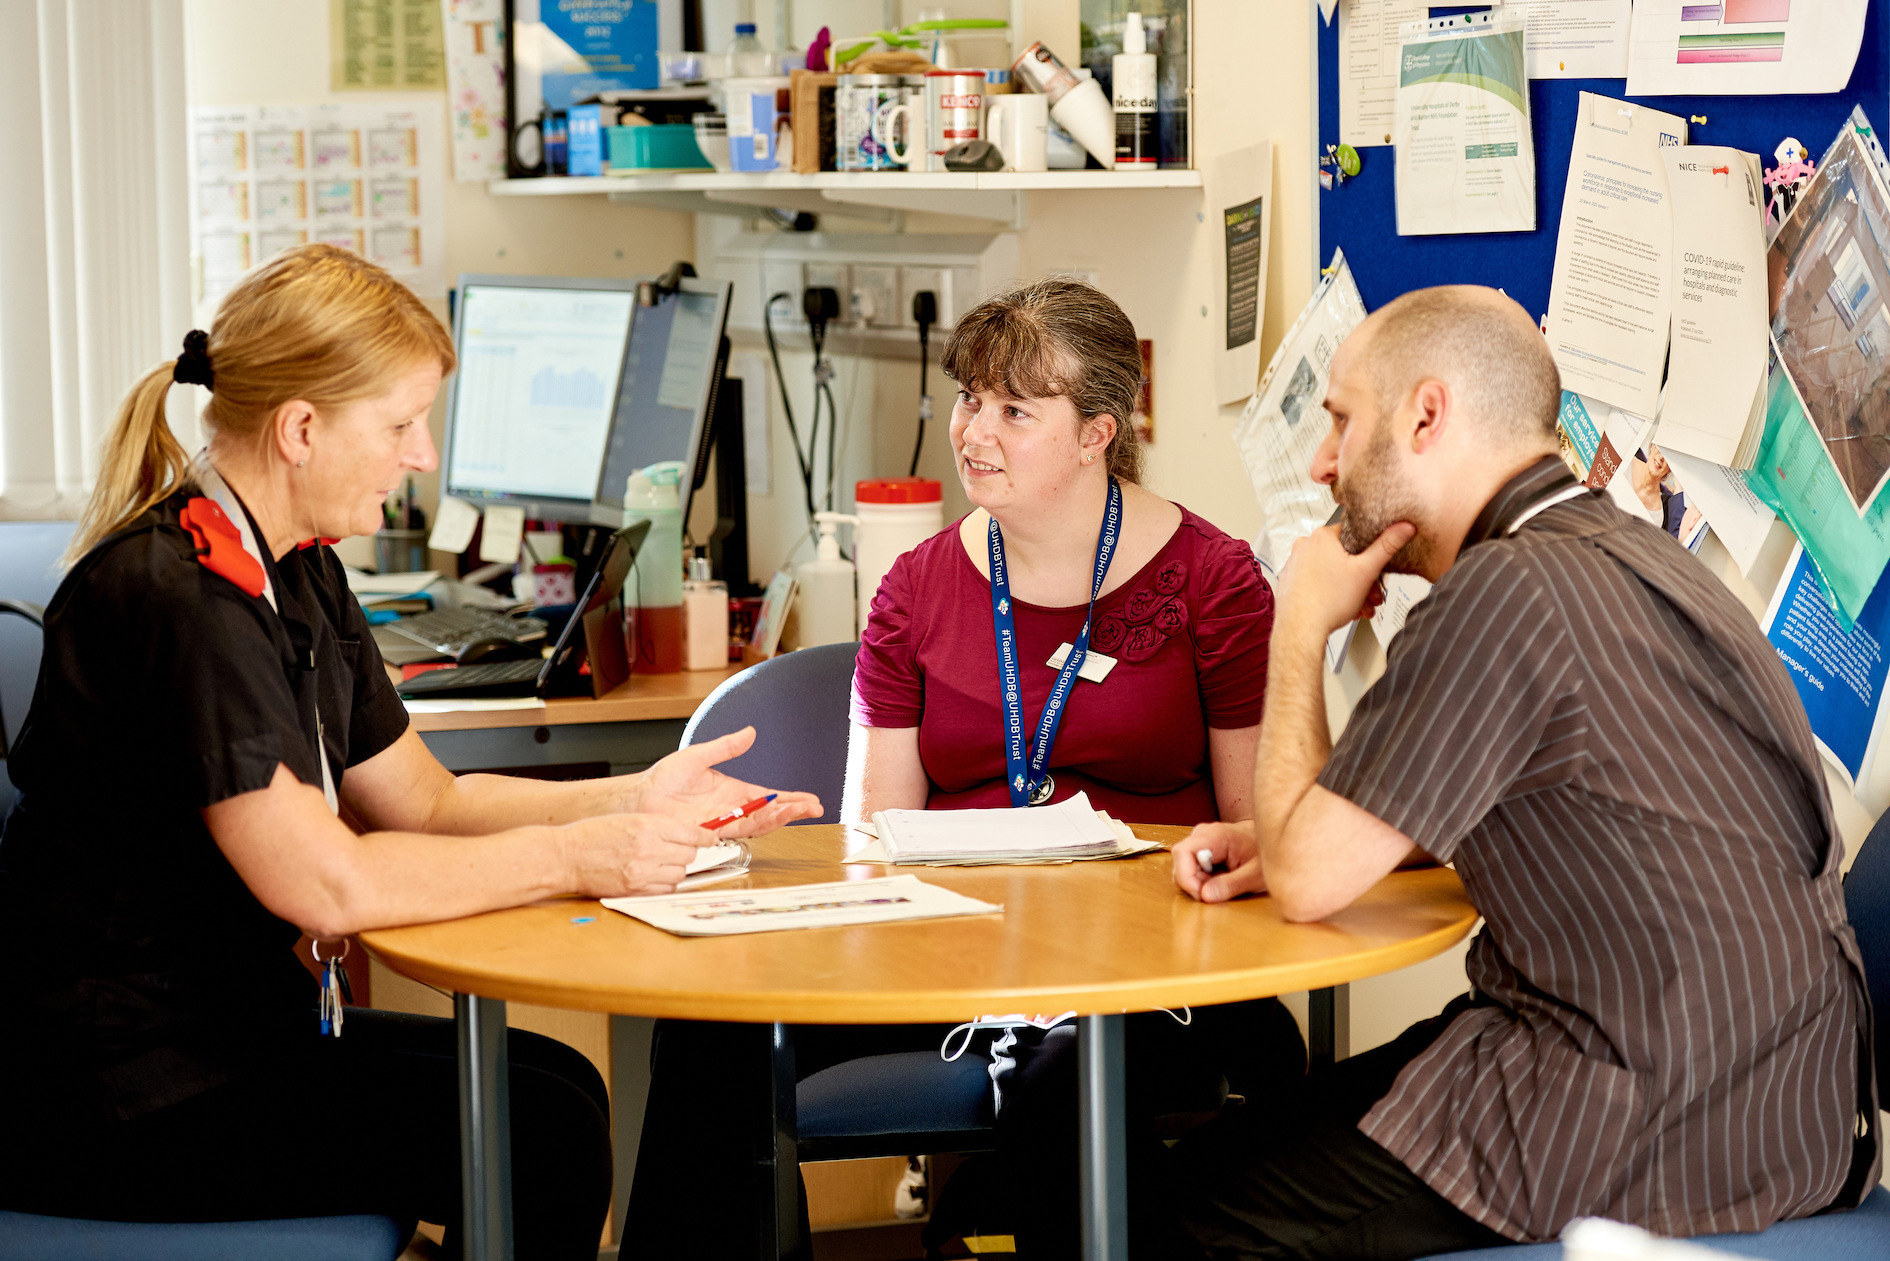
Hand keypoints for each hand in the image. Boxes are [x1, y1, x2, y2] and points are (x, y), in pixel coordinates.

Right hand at [565, 813, 716, 896]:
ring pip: (680, 873)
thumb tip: (685, 833)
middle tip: (674, 850)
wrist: (565, 857)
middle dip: (686, 852)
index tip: (710, 838)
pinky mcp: (636, 890)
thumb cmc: (591, 835)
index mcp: (647, 825)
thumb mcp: (628, 819)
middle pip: (689, 854)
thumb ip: (657, 826)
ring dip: (675, 868)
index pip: (691, 833)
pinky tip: (652, 876)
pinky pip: (666, 889)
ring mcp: (643, 872)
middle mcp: (649, 848)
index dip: (705, 836)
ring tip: (659, 863)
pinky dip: (664, 884)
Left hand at [637, 727, 823, 835]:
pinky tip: (771, 819)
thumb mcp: (698, 756)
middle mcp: (732, 809)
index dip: (790, 800)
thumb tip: (750, 732)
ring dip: (780, 818)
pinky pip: (739, 830)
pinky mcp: (710, 832)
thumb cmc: (662, 779)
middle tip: (813, 808)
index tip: (810, 801)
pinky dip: (758, 825)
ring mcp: (722, 822)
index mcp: (733, 791)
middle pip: (770, 813)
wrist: (640, 798)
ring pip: (759, 824)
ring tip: (798, 811)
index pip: (769, 797)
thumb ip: (726, 747)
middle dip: (793, 811)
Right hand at [1173, 820, 1264, 903]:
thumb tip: (1205, 896)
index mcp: (1214, 835)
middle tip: (1218, 892)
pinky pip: (1190, 868)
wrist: (1270, 841)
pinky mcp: (1200, 849)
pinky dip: (1202, 880)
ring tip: (1224, 884)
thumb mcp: (1255, 874)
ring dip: (1199, 883)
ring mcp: (1199, 841)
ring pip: (1183, 868)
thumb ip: (1231, 885)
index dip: (1186, 877)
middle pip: (1181, 863)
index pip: (1183, 853)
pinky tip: (1220, 880)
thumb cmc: (1265, 853)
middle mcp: (1201, 834)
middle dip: (1195, 884)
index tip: (1201, 895)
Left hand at [1274, 522, 1415, 641]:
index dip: (1369, 553)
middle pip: (1343, 557)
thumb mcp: (1367, 571)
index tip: (1374, 567)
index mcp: (1322, 537)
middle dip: (1362, 579)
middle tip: (1371, 594)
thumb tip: (1403, 527)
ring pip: (1331, 572)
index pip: (1354, 535)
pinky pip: (1316, 582)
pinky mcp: (1290, 580)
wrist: (1300, 630)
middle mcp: (1304, 546)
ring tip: (1358, 605)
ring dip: (1349, 589)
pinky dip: (1330, 593)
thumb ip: (1387, 546)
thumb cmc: (1327, 603)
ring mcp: (1295, 563)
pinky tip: (1341, 606)